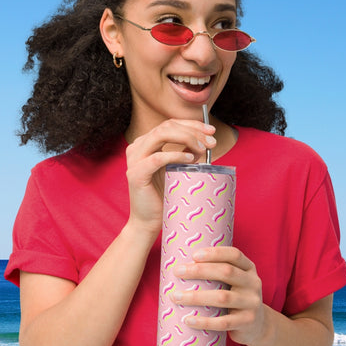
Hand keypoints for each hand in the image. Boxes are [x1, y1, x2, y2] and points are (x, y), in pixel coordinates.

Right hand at [124, 119, 215, 234]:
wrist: (148, 222)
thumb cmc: (163, 197)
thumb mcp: (177, 170)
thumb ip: (186, 154)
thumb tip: (204, 143)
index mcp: (146, 143)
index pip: (170, 124)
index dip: (192, 124)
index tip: (212, 131)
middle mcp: (137, 147)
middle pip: (167, 126)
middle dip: (193, 130)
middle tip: (212, 142)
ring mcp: (134, 159)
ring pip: (161, 134)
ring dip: (187, 138)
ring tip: (203, 150)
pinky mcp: (136, 174)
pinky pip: (158, 157)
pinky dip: (176, 155)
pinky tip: (190, 159)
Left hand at [172, 247, 265, 345]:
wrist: (258, 326)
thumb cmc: (235, 298)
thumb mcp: (234, 282)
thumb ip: (217, 273)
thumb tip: (181, 265)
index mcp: (249, 269)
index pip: (234, 255)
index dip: (214, 253)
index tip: (193, 255)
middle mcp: (253, 283)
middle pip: (226, 272)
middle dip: (199, 270)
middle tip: (177, 271)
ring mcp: (252, 303)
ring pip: (222, 298)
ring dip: (196, 297)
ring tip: (176, 297)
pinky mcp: (247, 322)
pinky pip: (223, 322)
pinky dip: (204, 321)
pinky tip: (188, 319)